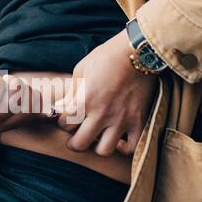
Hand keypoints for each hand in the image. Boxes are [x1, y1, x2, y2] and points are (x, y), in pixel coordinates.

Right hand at [0, 61, 53, 132]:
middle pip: (11, 103)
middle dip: (13, 84)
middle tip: (7, 80)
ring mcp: (2, 127)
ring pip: (26, 106)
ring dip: (25, 89)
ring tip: (16, 86)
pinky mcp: (19, 125)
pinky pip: (37, 112)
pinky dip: (37, 98)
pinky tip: (29, 93)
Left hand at [57, 30, 156, 156]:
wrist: (139, 51)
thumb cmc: (107, 57)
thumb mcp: (82, 69)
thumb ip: (71, 92)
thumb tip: (61, 108)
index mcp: (85, 99)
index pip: (65, 123)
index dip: (63, 122)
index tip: (67, 117)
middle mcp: (102, 113)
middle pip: (80, 144)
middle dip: (74, 142)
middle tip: (76, 137)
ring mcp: (122, 119)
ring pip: (104, 151)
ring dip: (97, 147)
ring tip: (98, 138)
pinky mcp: (139, 120)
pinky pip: (132, 147)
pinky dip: (124, 148)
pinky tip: (119, 141)